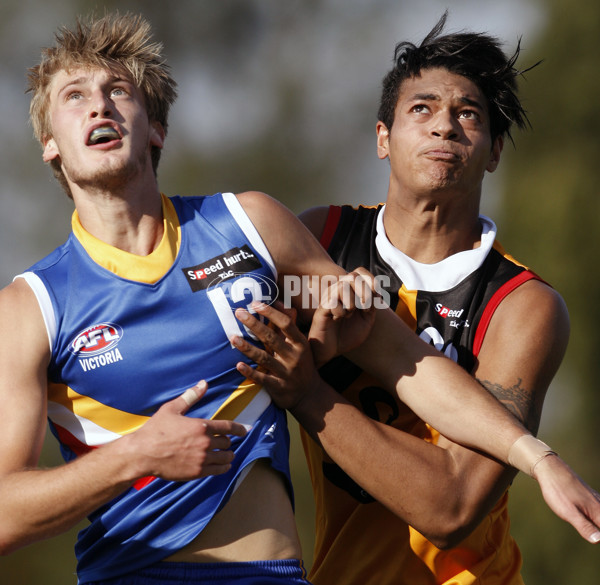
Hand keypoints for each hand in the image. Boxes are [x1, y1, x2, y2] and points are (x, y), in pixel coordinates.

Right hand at [128, 381, 247, 481]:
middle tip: (225, 443)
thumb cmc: (156, 429)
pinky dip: (223, 468)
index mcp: (201, 426)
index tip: (244, 431)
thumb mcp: (172, 409)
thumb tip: (204, 383)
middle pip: (227, 443)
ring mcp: (201, 459)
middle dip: (227, 442)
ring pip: (225, 458)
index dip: (239, 429)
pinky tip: (223, 466)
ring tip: (227, 455)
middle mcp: (205, 443)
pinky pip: (218, 470)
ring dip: (228, 455)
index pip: (229, 427)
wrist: (142, 453)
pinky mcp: (197, 472)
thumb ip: (190, 396)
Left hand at [232, 301, 321, 410]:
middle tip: (239, 312)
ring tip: (233, 338)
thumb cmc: (303, 363)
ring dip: (247, 348)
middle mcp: (294, 357)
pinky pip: (262, 378)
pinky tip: (238, 365)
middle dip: (254, 324)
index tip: (255, 303)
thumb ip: (290, 324)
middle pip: (271, 338)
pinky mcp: (278, 387)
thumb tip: (279, 302)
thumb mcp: (301, 344)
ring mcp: (286, 373)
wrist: (310, 394)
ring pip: (264, 358)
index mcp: (300, 343)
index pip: (286, 324)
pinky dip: (250, 372)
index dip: (271, 313)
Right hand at [309, 267, 378, 366]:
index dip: (371, 279)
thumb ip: (372, 306)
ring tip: (349, 314)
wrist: (331, 350)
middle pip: (352, 276)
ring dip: (351, 303)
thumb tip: (375, 292)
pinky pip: (332, 303)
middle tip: (365, 310)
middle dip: (364, 292)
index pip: (360, 272)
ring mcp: (328, 298)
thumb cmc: (347, 335)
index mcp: (350, 291)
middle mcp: (338, 291)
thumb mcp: (366, 321)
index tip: (376, 295)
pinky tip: (337, 319)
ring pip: (342, 287)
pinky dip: (340, 312)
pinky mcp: (321, 309)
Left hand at [533, 454, 599, 542]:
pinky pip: (599, 507)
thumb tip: (599, 541)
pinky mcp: (589, 495)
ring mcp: (595, 498)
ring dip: (599, 522)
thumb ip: (584, 527)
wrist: (550, 468)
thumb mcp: (569, 512)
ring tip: (596, 527)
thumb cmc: (558, 491)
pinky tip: (594, 516)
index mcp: (598, 511)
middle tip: (596, 535)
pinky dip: (598, 515)